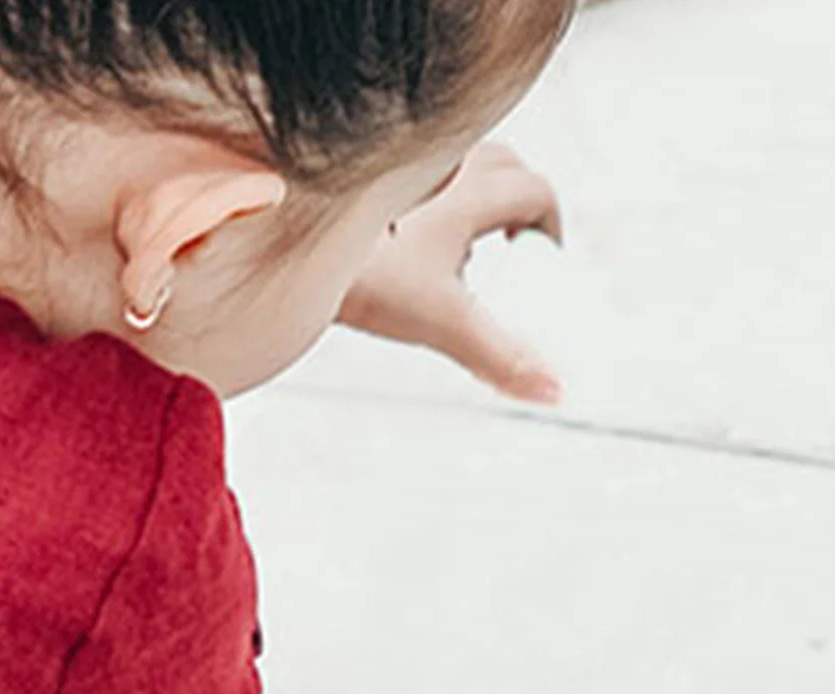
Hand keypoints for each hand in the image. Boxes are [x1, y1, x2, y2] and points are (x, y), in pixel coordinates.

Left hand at [338, 142, 563, 403]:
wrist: (278, 246)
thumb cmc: (362, 276)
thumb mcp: (443, 322)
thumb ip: (503, 358)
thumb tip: (557, 393)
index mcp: (468, 192)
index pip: (535, 192)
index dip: (550, 230)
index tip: (541, 266)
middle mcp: (440, 164)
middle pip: (504, 164)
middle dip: (519, 204)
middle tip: (512, 251)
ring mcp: (403, 163)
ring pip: (461, 159)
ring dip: (478, 192)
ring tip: (465, 244)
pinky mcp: (366, 171)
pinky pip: (417, 170)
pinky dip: (432, 194)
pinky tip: (410, 237)